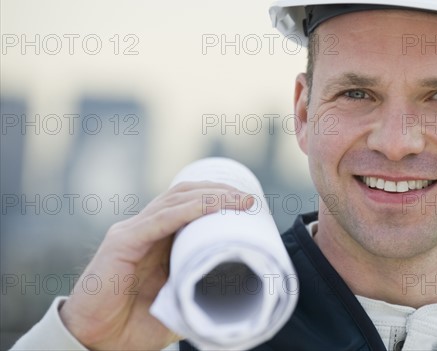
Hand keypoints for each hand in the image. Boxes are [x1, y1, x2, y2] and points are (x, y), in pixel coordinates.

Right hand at [59, 181, 253, 349]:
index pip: (189, 203)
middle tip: (249, 199)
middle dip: (220, 191)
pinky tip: (213, 206)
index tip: (249, 204)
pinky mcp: (123, 242)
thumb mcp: (179, 302)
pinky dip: (190, 209)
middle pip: (185, 193)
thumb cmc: (134, 325)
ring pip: (176, 200)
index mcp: (157, 239)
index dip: (218, 197)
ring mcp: (132, 232)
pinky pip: (160, 219)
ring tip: (240, 200)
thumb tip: (238, 286)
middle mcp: (144, 228)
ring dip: (211, 195)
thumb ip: (200, 288)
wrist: (97, 342)